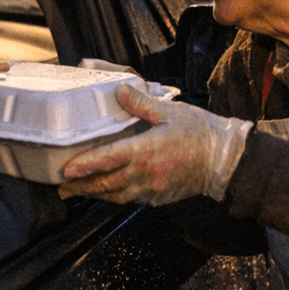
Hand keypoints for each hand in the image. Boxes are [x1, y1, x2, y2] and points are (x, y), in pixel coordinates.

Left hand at [59, 87, 251, 205]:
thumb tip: (119, 90)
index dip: (85, 165)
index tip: (67, 170)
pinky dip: (116, 196)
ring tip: (80, 191)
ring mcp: (152, 189)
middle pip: (106, 185)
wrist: (224, 159)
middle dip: (82, 187)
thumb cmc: (200, 132)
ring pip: (117, 196)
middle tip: (63, 187)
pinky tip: (110, 191)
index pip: (108, 160)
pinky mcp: (159, 197)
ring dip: (96, 194)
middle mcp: (145, 174)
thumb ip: (140, 103)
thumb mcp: (169, 111)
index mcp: (146, 151)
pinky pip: (132, 199)